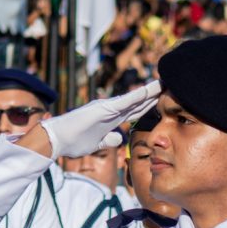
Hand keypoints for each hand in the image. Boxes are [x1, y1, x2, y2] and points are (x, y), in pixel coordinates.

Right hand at [38, 80, 160, 157]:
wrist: (56, 140)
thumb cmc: (73, 142)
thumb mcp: (97, 144)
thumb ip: (109, 140)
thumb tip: (120, 139)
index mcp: (111, 119)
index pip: (136, 111)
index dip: (150, 106)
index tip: (163, 101)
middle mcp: (110, 110)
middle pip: (138, 102)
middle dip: (154, 96)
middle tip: (170, 86)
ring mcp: (107, 108)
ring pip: (134, 99)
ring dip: (149, 92)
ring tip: (164, 84)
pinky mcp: (102, 109)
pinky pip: (123, 102)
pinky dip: (136, 96)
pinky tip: (149, 91)